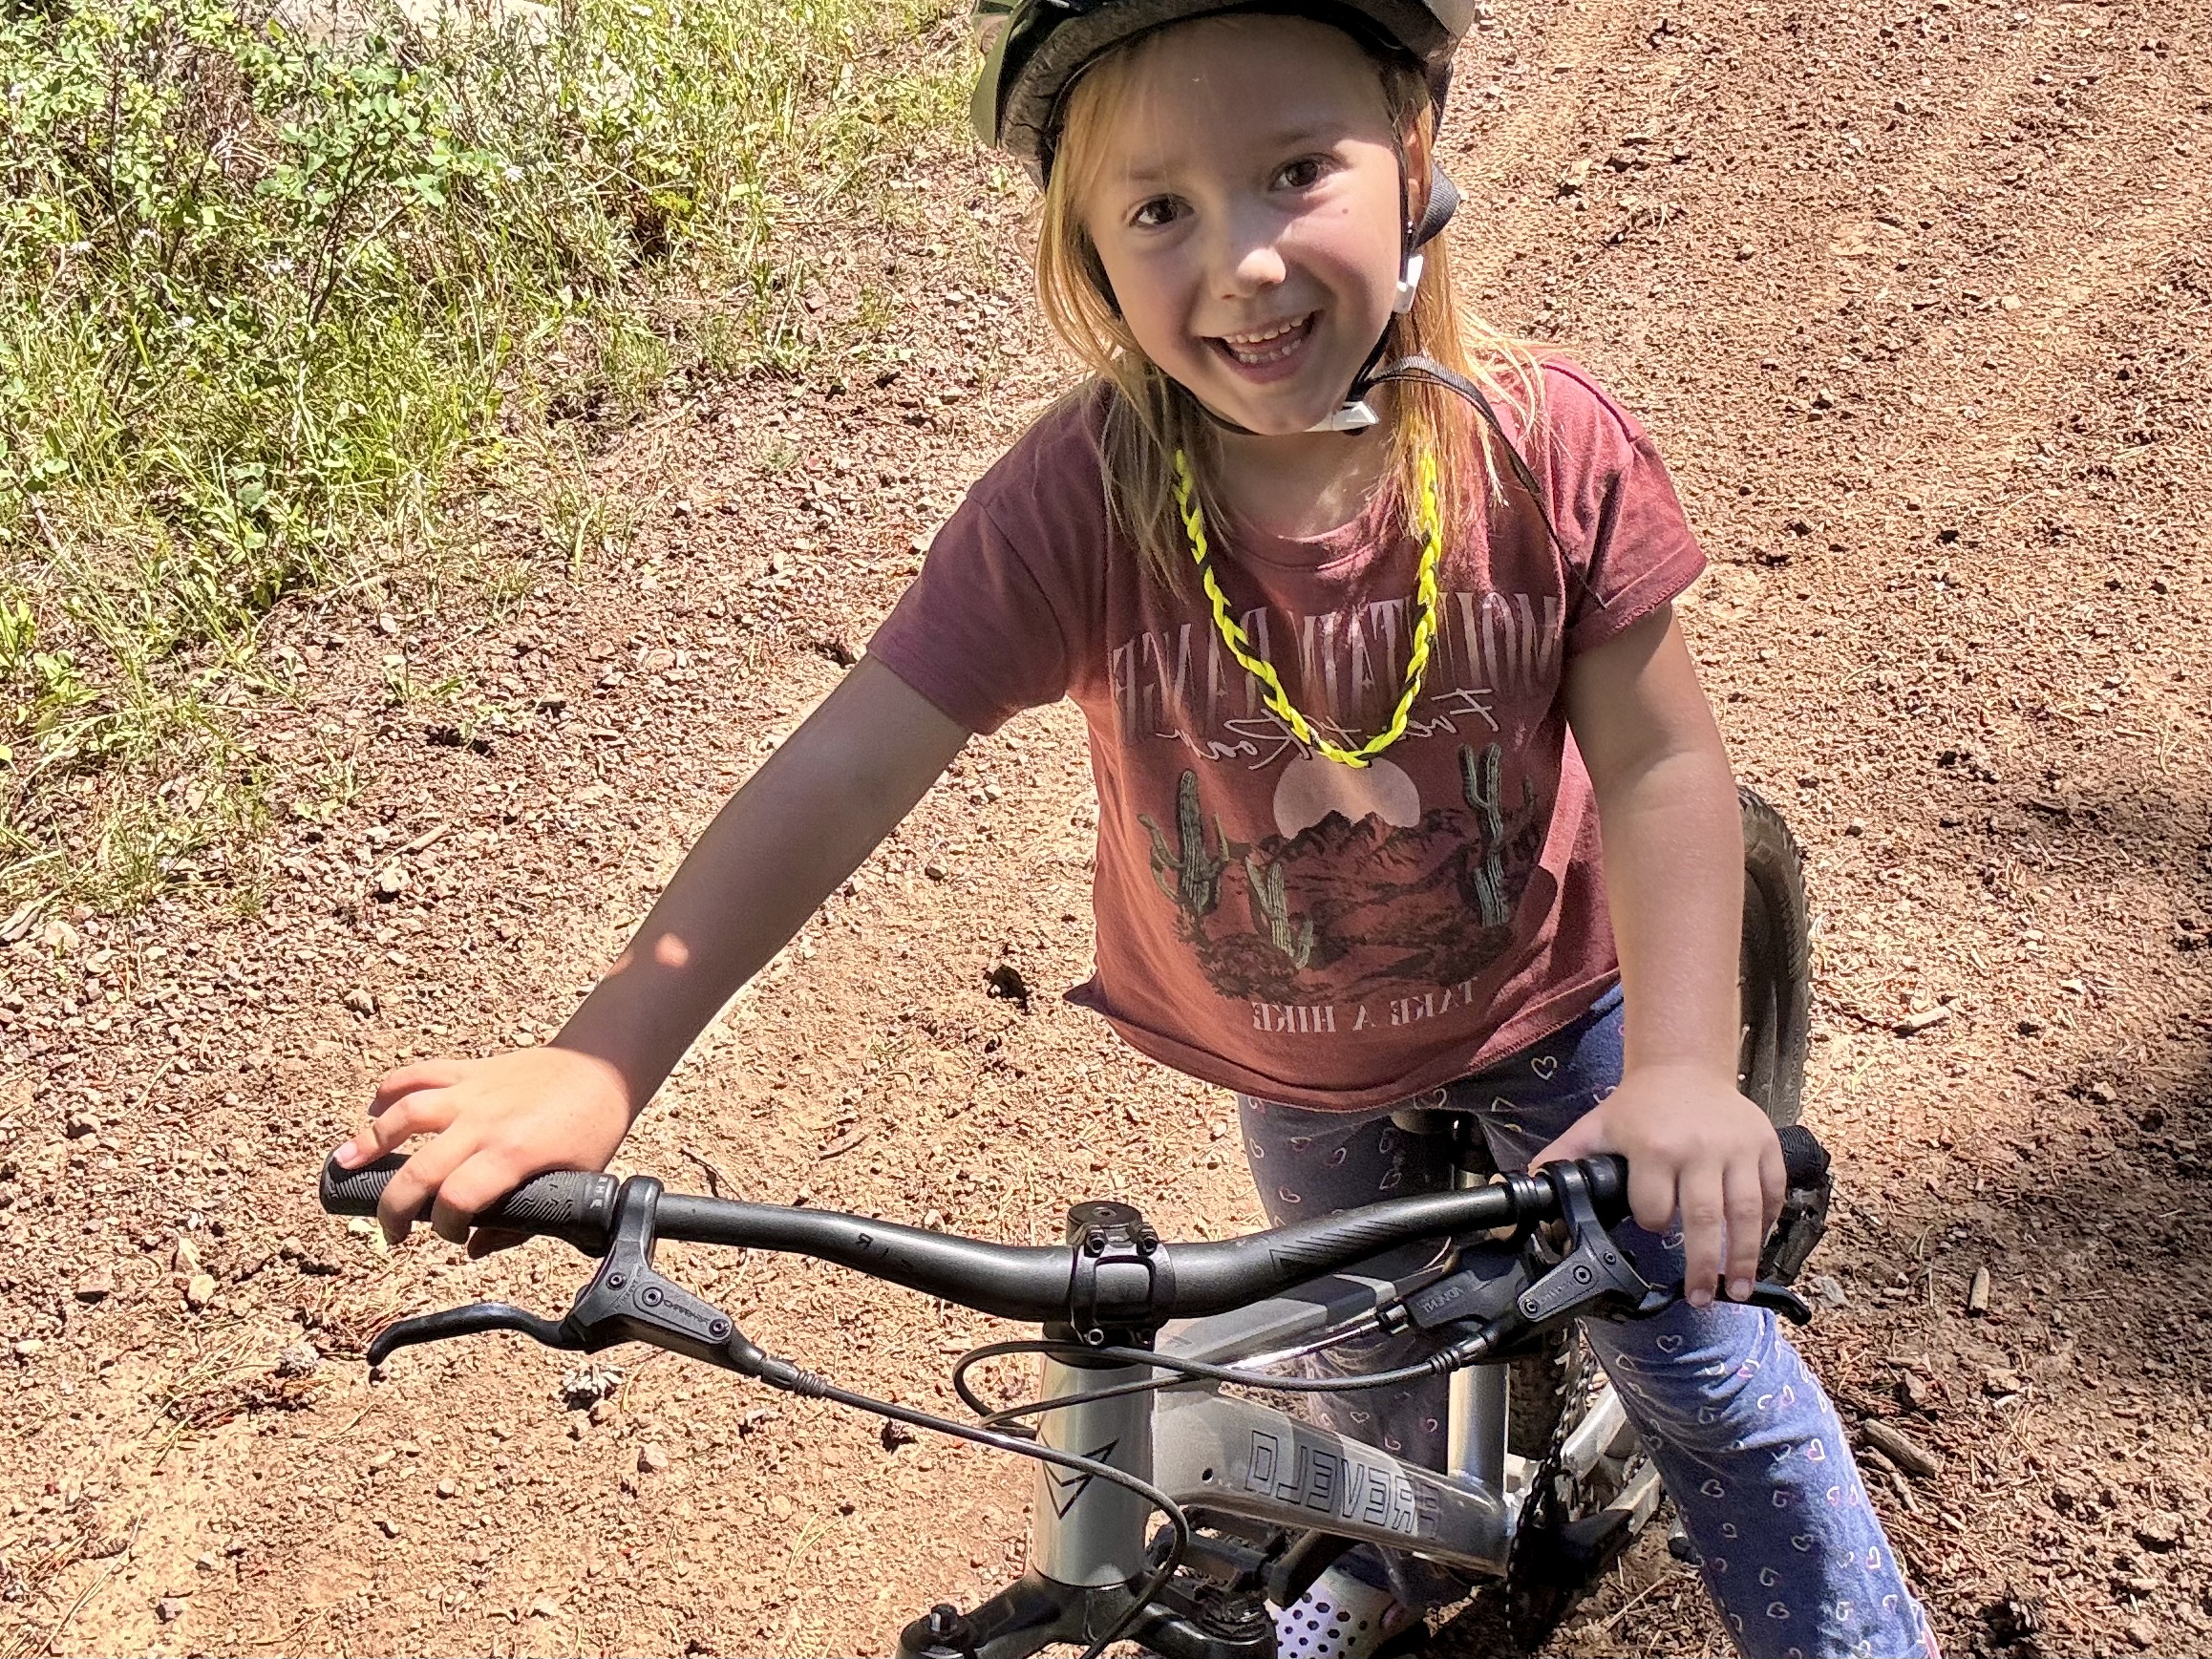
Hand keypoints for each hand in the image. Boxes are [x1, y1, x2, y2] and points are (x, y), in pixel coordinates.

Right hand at [331, 1046, 635, 1253]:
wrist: (603, 1066)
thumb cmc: (592, 1129)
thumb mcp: (572, 1183)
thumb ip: (522, 1222)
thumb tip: (476, 1250)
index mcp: (514, 1154)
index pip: (456, 1198)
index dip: (443, 1226)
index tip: (451, 1236)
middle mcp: (485, 1122)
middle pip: (420, 1167)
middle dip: (394, 1206)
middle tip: (390, 1231)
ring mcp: (474, 1092)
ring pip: (407, 1112)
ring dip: (370, 1139)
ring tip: (343, 1163)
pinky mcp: (470, 1070)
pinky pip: (422, 1074)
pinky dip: (392, 1088)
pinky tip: (373, 1107)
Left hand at [1534, 1063, 1784, 1307]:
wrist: (1683, 1067)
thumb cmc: (1639, 1106)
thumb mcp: (1597, 1127)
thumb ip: (1565, 1157)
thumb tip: (1527, 1184)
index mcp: (1654, 1147)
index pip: (1654, 1209)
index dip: (1651, 1224)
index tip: (1651, 1226)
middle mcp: (1699, 1149)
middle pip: (1704, 1220)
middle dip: (1704, 1267)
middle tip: (1702, 1299)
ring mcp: (1737, 1148)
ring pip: (1746, 1212)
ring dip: (1744, 1257)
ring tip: (1737, 1290)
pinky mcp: (1764, 1145)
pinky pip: (1774, 1192)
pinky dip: (1770, 1223)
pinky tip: (1759, 1247)